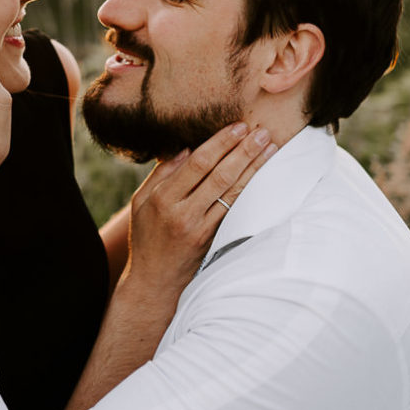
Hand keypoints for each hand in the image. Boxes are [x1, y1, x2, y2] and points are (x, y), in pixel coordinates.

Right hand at [122, 122, 275, 296]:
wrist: (154, 282)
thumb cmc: (146, 236)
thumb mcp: (140, 202)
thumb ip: (162, 174)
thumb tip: (187, 148)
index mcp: (162, 198)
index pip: (197, 164)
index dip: (220, 143)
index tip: (238, 126)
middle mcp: (182, 213)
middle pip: (219, 175)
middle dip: (243, 151)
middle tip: (262, 132)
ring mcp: (199, 229)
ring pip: (232, 192)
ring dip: (253, 168)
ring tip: (270, 148)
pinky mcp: (213, 241)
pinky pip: (234, 211)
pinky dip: (249, 190)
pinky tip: (261, 176)